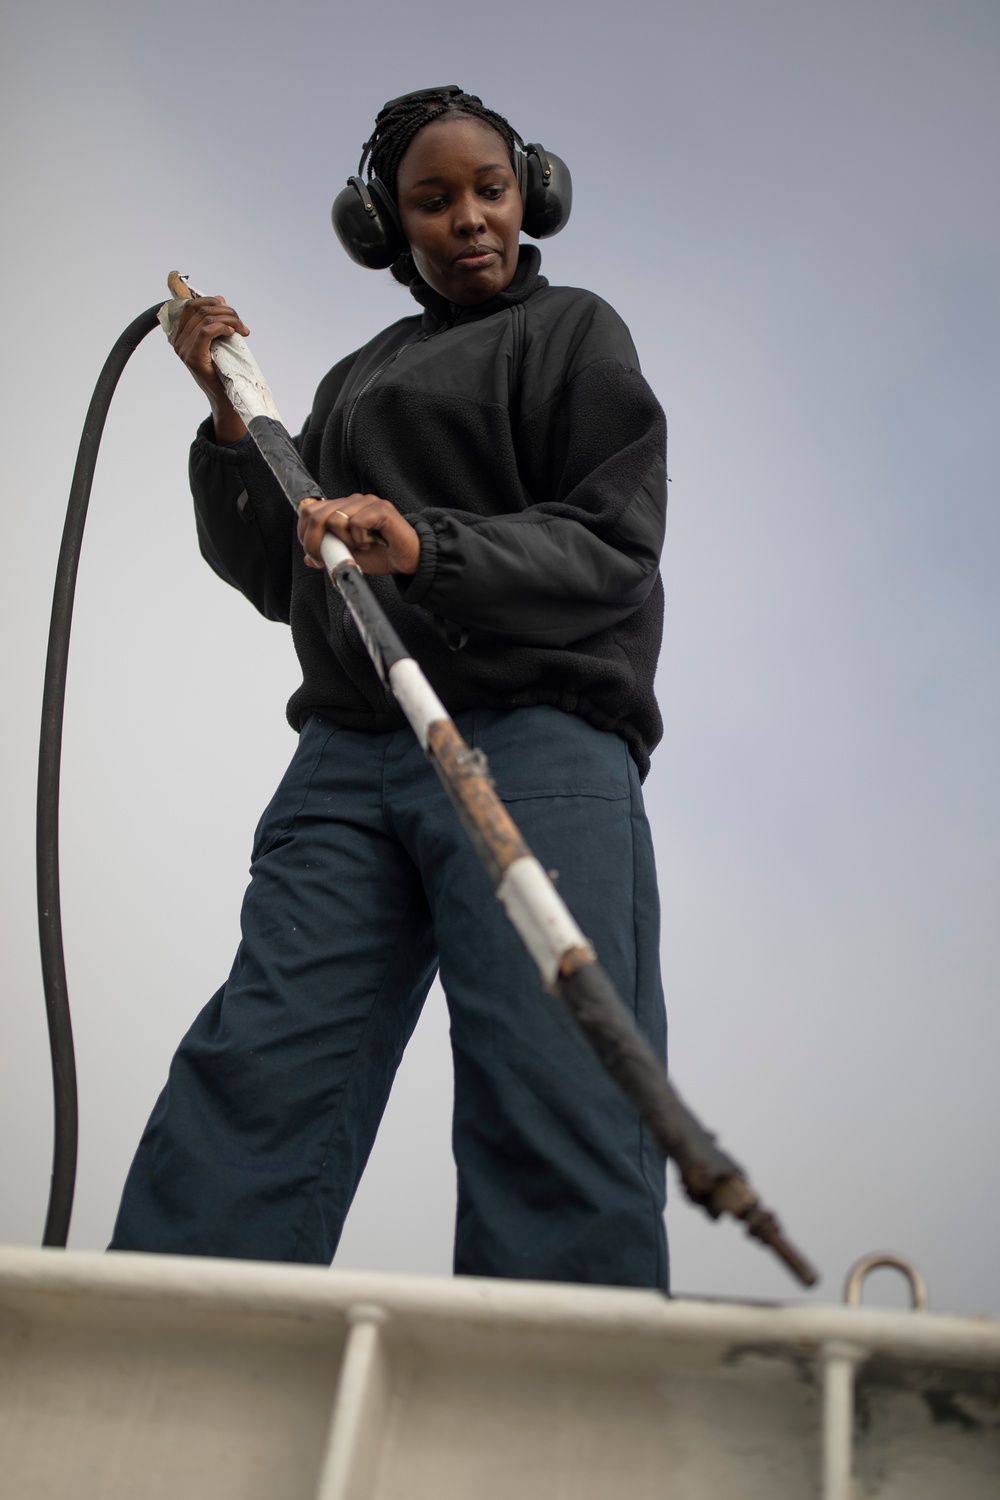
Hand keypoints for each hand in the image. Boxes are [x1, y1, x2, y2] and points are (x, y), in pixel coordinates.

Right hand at [173, 295, 248, 443]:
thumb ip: (216, 320)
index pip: (190, 305)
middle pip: (201, 310)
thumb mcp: (219, 341)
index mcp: (181, 335)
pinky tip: (233, 333)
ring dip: (229, 319)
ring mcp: (184, 350)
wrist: (225, 398)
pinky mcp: (193, 357)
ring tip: (242, 329)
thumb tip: (220, 299)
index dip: (210, 300)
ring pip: (206, 318)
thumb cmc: (223, 371)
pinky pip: (206, 331)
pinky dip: (223, 327)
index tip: (229, 308)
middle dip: (226, 311)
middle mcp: (179, 341)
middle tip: (241, 323)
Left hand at [297, 495, 420, 576]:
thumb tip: (308, 558)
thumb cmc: (382, 555)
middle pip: (317, 514)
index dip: (304, 532)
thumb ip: (330, 553)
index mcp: (343, 508)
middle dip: (314, 541)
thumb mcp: (349, 556)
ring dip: (345, 541)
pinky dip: (360, 539)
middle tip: (324, 558)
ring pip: (336, 519)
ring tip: (361, 546)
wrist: (408, 559)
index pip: (311, 510)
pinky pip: (356, 523)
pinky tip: (371, 542)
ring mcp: (367, 502)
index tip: (312, 552)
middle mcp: (353, 501)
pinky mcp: (380, 509)